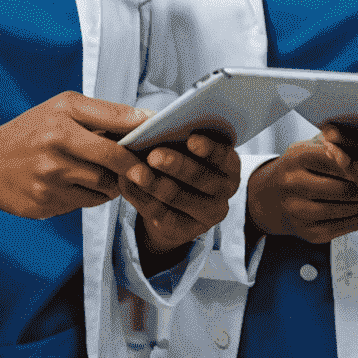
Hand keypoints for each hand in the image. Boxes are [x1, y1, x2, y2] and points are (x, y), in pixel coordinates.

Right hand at [0, 92, 151, 219]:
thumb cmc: (30, 131)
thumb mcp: (61, 108)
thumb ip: (102, 113)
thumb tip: (146, 119)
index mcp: (63, 115)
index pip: (117, 121)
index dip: (143, 130)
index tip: (162, 134)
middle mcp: (56, 145)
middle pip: (114, 159)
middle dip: (135, 165)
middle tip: (149, 166)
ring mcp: (50, 178)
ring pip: (103, 185)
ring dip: (116, 183)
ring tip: (116, 174)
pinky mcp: (46, 203)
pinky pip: (86, 202)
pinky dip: (95, 196)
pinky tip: (89, 185)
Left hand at [122, 132, 241, 257]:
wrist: (177, 205)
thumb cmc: (183, 163)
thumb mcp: (188, 150)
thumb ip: (181, 140)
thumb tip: (159, 126)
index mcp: (230, 166)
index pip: (224, 157)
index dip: (209, 149)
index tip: (190, 140)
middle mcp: (225, 191)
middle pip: (201, 178)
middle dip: (176, 166)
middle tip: (153, 155)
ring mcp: (208, 214)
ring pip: (178, 198)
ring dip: (153, 183)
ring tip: (133, 171)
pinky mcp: (185, 231)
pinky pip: (161, 215)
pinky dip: (141, 198)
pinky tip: (127, 184)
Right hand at [246, 140, 357, 243]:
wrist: (268, 200)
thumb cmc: (298, 167)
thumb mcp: (308, 147)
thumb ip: (334, 142)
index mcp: (296, 159)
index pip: (337, 160)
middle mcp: (294, 186)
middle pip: (344, 188)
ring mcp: (299, 213)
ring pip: (345, 209)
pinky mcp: (308, 234)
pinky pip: (343, 228)